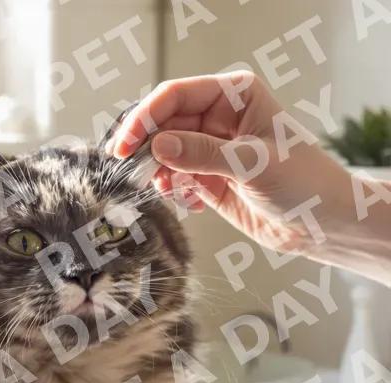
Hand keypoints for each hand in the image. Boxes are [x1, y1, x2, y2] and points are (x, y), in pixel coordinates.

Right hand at [107, 71, 354, 254]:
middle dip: (147, 149)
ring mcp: (210, 147)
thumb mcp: (252, 164)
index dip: (144, 118)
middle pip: (162, 123)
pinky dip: (173, 191)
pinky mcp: (206, 176)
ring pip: (163, 152)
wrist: (322, 224)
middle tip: (133, 173)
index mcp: (234, 95)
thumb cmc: (304, 183)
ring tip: (174, 192)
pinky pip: (172, 177)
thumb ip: (203, 154)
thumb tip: (157, 146)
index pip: (175, 96)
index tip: (124, 145)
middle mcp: (218, 116)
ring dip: (159, 173)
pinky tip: (193, 203)